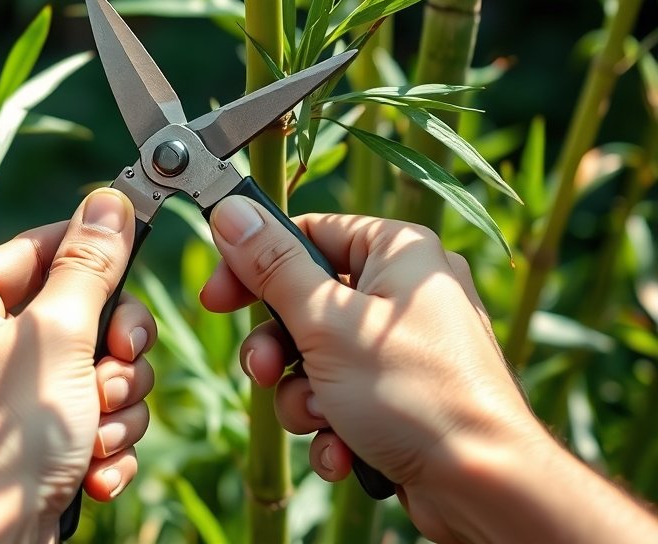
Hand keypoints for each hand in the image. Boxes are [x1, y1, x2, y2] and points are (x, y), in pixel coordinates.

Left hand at [0, 189, 155, 542]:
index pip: (33, 250)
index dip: (89, 252)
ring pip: (85, 371)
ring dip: (112, 403)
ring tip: (100, 433)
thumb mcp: (58, 335)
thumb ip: (89, 265)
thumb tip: (109, 201)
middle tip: (123, 364)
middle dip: (110, 352)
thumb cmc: (9, 435)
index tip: (134, 247)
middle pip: (70, 315)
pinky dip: (97, 441)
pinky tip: (93, 468)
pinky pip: (76, 418)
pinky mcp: (16, 446)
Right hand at [200, 197, 541, 540]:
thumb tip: (232, 211)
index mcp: (396, 251)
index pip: (306, 233)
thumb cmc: (415, 392)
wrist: (483, 489)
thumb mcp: (325, 322)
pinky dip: (332, 426)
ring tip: (323, 419)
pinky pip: (341, 398)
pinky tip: (344, 451)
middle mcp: (402, 293)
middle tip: (264, 372)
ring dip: (303, 396)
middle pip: (303, 303)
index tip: (216, 296)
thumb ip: (272, 265)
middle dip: (279, 350)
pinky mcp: (401, 397)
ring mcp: (404, 349)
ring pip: (314, 359)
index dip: (255, 264)